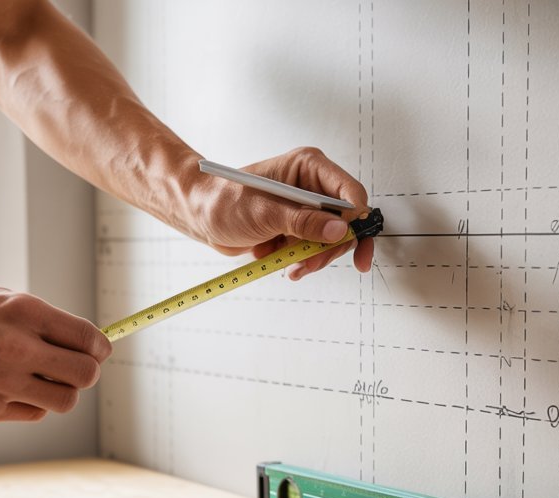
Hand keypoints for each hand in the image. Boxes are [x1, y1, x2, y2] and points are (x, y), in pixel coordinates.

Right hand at [0, 281, 111, 422]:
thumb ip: (33, 317)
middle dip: (86, 371)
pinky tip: (14, 389)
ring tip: (44, 380)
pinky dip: (31, 404)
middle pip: (86, 374)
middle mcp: (18, 348)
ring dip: (62, 391)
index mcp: (23, 312)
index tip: (97, 350)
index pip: (88, 338)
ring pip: (65, 401)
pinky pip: (32, 413)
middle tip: (74, 367)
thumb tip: (72, 336)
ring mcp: (2, 383)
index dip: (100, 347)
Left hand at [184, 147, 374, 279]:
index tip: (353, 239)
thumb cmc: (224, 201)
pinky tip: (287, 266)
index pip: (349, 191)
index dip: (356, 217)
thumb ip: (303, 222)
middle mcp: (313, 187)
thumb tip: (339, 229)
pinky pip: (316, 250)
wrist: (201, 216)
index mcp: (308, 168)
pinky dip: (304, 262)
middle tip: (313, 262)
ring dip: (316, 258)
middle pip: (346, 221)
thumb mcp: (264, 212)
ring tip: (293, 268)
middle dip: (333, 246)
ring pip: (333, 240)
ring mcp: (307, 210)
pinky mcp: (299, 229)